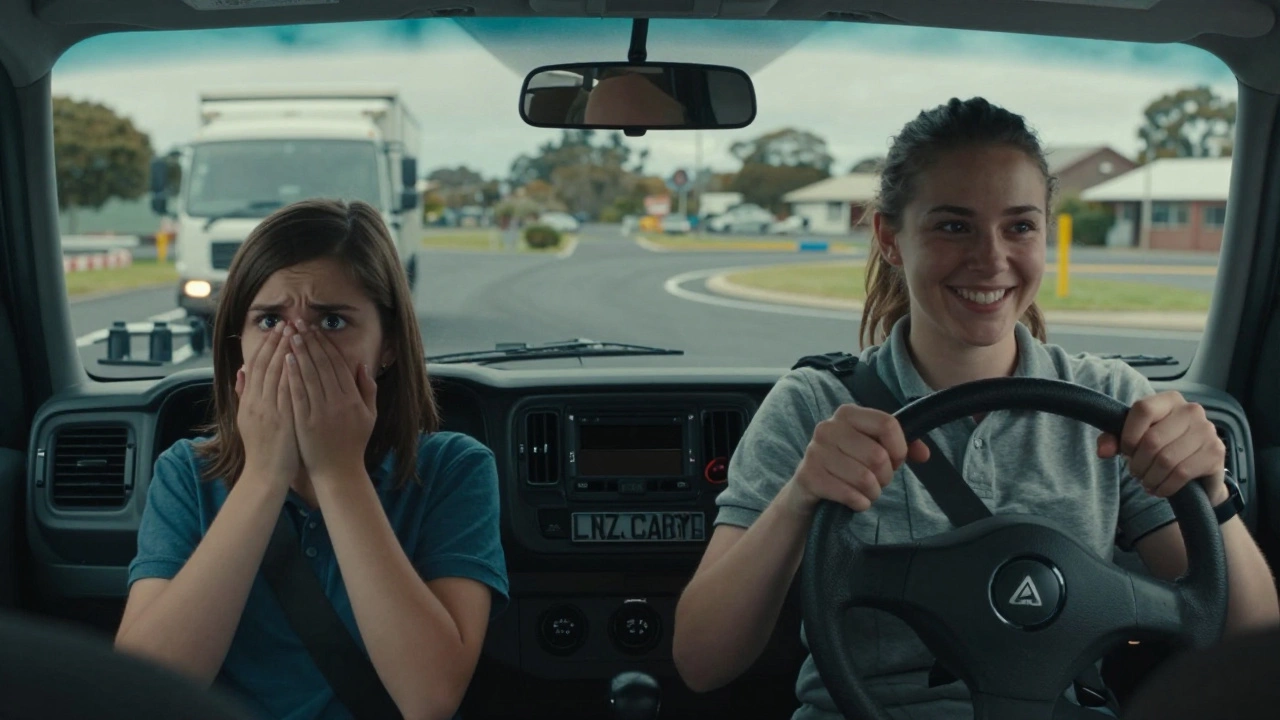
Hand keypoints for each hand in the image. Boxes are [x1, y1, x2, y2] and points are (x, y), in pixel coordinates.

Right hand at [234, 323, 299, 485]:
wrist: (265, 475)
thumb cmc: (262, 448)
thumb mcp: (246, 419)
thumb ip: (244, 394)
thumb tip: (241, 370)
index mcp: (249, 401)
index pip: (257, 366)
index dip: (267, 345)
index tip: (278, 328)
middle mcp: (256, 402)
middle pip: (266, 365)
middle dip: (277, 342)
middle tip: (287, 322)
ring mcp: (268, 410)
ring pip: (276, 374)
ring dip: (286, 351)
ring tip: (295, 332)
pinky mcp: (281, 420)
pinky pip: (286, 391)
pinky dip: (291, 373)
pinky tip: (298, 359)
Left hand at [285, 320, 377, 482]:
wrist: (339, 472)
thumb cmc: (354, 444)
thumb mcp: (370, 416)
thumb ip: (368, 390)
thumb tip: (361, 365)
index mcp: (353, 398)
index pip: (337, 364)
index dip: (325, 344)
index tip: (315, 329)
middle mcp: (338, 402)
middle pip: (322, 365)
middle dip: (309, 341)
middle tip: (298, 323)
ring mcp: (320, 411)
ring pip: (309, 375)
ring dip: (299, 352)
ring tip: (290, 334)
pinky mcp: (305, 421)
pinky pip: (298, 393)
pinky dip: (292, 375)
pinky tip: (286, 359)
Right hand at [783, 404, 929, 515]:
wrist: (810, 486)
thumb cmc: (848, 463)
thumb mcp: (874, 448)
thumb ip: (902, 446)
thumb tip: (924, 454)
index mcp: (847, 413)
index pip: (887, 424)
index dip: (899, 448)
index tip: (895, 461)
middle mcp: (828, 427)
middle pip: (878, 455)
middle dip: (885, 477)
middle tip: (877, 480)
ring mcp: (814, 451)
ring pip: (865, 478)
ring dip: (872, 493)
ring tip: (865, 491)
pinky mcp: (808, 476)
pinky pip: (849, 494)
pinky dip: (859, 503)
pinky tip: (854, 501)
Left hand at [1097, 391, 1227, 502]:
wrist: (1198, 472)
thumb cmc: (1162, 449)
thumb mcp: (1134, 440)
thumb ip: (1113, 439)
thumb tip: (1103, 451)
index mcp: (1169, 400)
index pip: (1142, 409)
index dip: (1128, 435)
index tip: (1126, 451)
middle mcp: (1191, 410)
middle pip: (1152, 439)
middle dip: (1137, 463)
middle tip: (1136, 473)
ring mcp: (1207, 430)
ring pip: (1166, 460)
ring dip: (1150, 477)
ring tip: (1146, 482)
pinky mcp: (1216, 452)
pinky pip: (1181, 473)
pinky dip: (1165, 486)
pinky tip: (1160, 489)